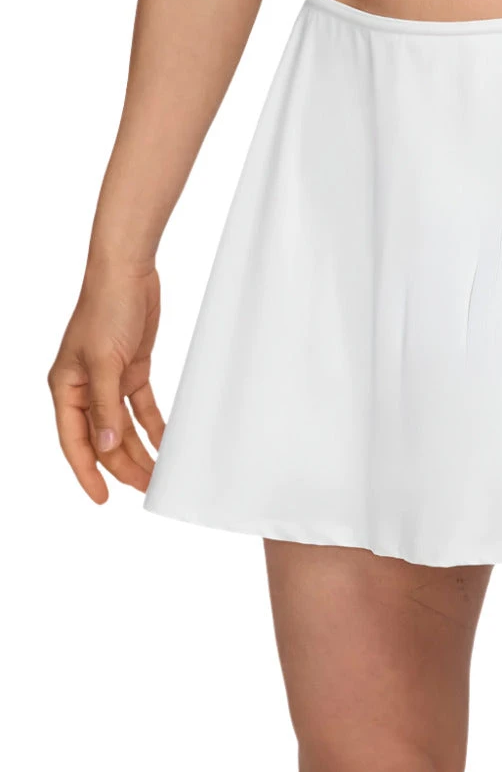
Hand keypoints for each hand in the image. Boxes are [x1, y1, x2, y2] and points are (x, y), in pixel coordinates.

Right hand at [48, 262, 165, 502]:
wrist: (128, 274)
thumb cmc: (107, 310)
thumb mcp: (106, 362)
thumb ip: (106, 407)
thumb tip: (105, 447)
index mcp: (66, 387)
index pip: (75, 441)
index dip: (87, 472)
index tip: (103, 498)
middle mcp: (84, 387)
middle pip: (103, 437)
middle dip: (123, 464)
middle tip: (148, 488)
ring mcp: (109, 379)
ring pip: (123, 426)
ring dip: (140, 449)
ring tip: (159, 473)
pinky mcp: (132, 369)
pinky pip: (141, 406)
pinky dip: (153, 425)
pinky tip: (166, 442)